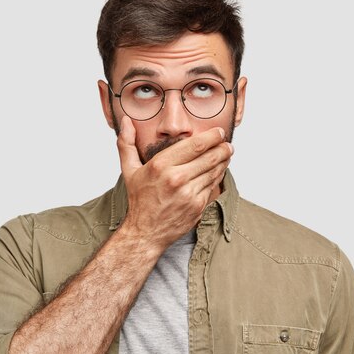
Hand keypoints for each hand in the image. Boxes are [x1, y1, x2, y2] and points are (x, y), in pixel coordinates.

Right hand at [116, 116, 233, 249]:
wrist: (145, 232)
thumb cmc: (139, 199)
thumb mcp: (129, 170)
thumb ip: (126, 143)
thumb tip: (125, 121)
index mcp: (161, 165)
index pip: (195, 145)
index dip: (211, 136)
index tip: (218, 132)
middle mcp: (176, 178)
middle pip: (209, 157)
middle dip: (223, 147)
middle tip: (227, 143)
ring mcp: (189, 193)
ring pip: (214, 171)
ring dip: (224, 160)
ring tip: (227, 153)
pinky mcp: (197, 206)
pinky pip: (213, 185)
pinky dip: (218, 176)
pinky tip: (220, 169)